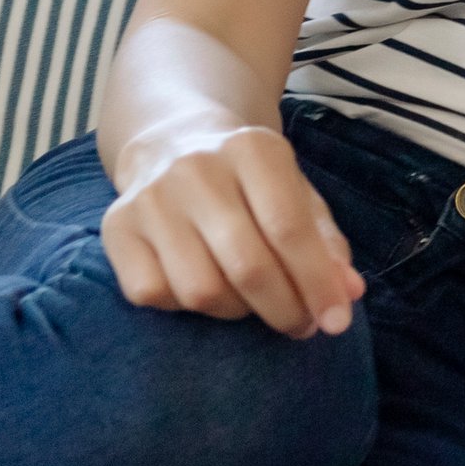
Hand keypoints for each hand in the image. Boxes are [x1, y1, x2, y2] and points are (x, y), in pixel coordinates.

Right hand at [101, 124, 362, 336]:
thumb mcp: (296, 193)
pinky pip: (154, 294)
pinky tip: (203, 287)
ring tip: (251, 302)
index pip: (289, 229)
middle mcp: (196, 169)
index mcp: (253, 149)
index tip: (337, 323)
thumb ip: (326, 243)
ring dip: (236, 312)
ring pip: (200, 290)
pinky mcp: (116, 226)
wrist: (172, 140)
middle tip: (301, 326)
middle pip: (247, 265)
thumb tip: (349, 293)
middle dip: (284, 309)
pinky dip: (185, 307)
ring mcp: (150, 197)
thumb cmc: (248, 181)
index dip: (317, 283)